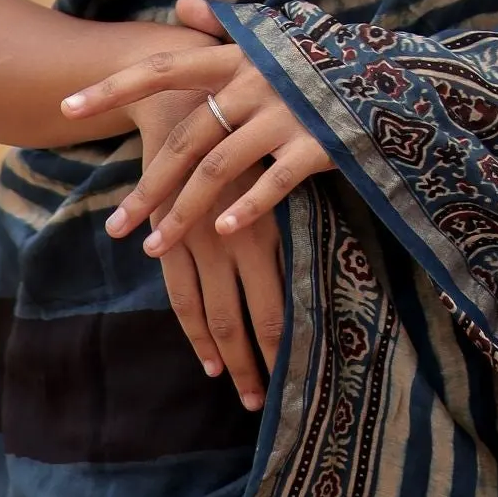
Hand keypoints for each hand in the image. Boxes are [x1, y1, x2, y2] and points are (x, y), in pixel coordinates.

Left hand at [63, 0, 334, 275]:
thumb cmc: (325, 62)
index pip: (164, 67)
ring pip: (218, 166)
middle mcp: (256, 83)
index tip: (67, 105)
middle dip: (147, 185)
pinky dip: (245, 207)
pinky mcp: (317, 143)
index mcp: (239, 58)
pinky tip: (219, 234)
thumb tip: (183, 4)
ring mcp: (286, 113)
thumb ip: (225, 25)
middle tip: (114, 226)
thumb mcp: (276, 37)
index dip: (115, 85)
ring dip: (182, 210)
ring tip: (153, 248)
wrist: (395, 79)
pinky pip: (273, 182)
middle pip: (186, 136)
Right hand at [125, 85, 287, 409]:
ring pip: (211, 317)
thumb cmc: (249, 127)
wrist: (185, 94)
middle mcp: (234, 239)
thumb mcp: (277, 166)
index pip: (282, 299)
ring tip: (237, 388)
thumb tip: (327, 260)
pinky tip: (206, 358)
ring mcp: (198, 244)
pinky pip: (180, 295)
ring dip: (223, 358)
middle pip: (248, 318)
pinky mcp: (170, 238)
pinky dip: (193, 330)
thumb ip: (295, 210)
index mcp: (269, 221)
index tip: (300, 373)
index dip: (285, 341)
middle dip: (256, 363)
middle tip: (265, 403)